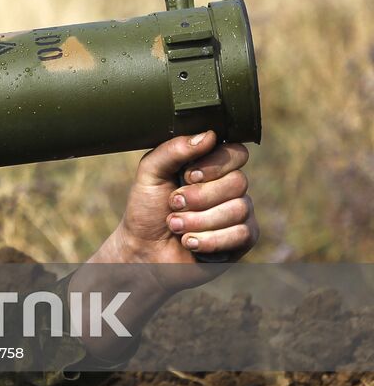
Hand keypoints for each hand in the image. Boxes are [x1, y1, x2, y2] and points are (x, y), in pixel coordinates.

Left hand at [92, 130, 258, 290]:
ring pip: (239, 209)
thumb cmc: (146, 210)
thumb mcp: (150, 173)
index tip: (189, 175)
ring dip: (199, 220)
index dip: (215, 164)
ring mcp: (239, 213)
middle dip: (199, 196)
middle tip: (173, 204)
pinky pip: (242, 234)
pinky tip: (190, 242)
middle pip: (238, 182)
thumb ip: (173, 150)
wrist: (143, 250)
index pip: (236, 152)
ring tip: (175, 226)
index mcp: (210, 166)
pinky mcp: (243, 239)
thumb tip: (209, 135)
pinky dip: (210, 240)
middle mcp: (229, 187)